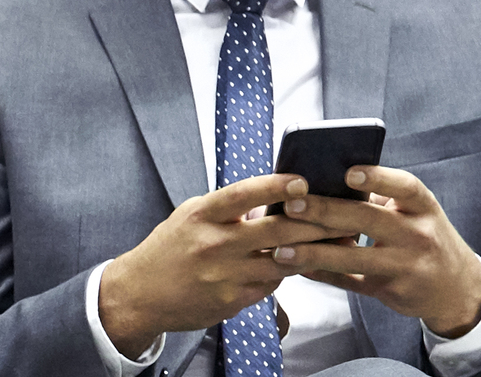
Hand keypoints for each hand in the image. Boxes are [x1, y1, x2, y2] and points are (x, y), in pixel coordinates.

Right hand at [96, 172, 335, 355]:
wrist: (139, 294)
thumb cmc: (169, 250)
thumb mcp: (190, 217)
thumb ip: (227, 208)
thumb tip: (269, 196)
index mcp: (202, 214)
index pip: (245, 194)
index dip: (277, 186)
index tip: (302, 181)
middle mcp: (214, 242)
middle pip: (276, 229)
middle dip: (314, 222)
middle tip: (341, 215)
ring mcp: (224, 274)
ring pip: (283, 259)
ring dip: (311, 250)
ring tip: (336, 242)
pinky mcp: (232, 300)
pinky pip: (272, 283)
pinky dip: (286, 272)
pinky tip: (297, 264)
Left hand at [276, 165, 480, 337]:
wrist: (455, 288)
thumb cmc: (423, 238)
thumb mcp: (414, 213)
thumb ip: (378, 199)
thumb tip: (323, 180)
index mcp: (423, 207)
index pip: (405, 187)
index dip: (377, 178)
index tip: (348, 172)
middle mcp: (418, 235)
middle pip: (369, 220)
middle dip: (327, 211)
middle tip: (292, 205)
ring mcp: (406, 266)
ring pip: (354, 258)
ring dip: (314, 253)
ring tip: (281, 249)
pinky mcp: (390, 291)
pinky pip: (350, 283)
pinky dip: (321, 275)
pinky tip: (296, 268)